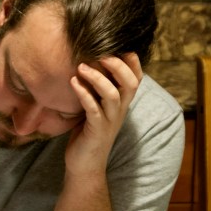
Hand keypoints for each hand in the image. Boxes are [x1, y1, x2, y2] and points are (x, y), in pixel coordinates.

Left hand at [65, 52, 142, 177]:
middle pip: (130, 82)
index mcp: (122, 103)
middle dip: (117, 64)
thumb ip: (97, 90)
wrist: (85, 165)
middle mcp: (120, 110)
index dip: (132, 60)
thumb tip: (88, 63)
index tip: (117, 45)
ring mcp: (109, 120)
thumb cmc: (87, 133)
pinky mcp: (96, 129)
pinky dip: (83, 93)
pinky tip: (73, 82)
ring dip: (97, 77)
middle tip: (100, 52)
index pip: (136, 77)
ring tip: (81, 66)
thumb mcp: (95, 108)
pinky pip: (93, 108)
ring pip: (112, 94)